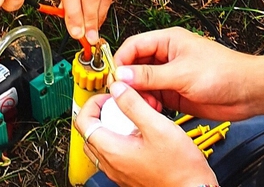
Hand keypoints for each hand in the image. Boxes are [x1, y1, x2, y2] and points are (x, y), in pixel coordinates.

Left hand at [75, 82, 215, 186]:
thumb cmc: (180, 167)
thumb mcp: (158, 127)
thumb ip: (134, 105)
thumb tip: (117, 88)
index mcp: (113, 151)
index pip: (84, 122)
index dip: (93, 103)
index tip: (110, 96)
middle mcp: (112, 164)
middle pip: (91, 133)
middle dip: (102, 113)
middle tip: (120, 104)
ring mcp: (120, 172)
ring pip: (104, 143)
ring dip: (113, 126)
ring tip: (134, 118)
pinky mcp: (130, 175)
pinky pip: (117, 154)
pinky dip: (123, 139)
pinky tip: (144, 133)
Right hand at [113, 28, 260, 120]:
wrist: (248, 92)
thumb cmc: (224, 72)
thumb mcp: (182, 73)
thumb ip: (150, 76)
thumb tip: (122, 76)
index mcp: (168, 41)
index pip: (134, 45)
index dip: (121, 60)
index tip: (113, 78)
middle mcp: (167, 57)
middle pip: (135, 65)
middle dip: (128, 81)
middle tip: (124, 96)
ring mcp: (171, 76)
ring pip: (143, 84)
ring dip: (139, 95)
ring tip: (143, 105)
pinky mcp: (176, 93)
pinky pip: (154, 97)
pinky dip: (149, 105)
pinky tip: (152, 112)